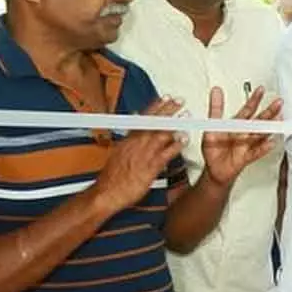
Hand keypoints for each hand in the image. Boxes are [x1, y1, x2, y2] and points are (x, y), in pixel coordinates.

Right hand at [93, 98, 184, 212]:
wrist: (106, 193)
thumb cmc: (112, 178)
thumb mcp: (118, 155)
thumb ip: (129, 144)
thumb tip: (133, 135)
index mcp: (128, 141)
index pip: (143, 119)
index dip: (155, 107)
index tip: (164, 98)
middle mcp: (136, 145)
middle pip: (153, 123)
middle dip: (167, 110)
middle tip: (179, 101)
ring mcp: (143, 155)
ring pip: (160, 135)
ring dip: (174, 124)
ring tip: (185, 116)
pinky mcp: (149, 168)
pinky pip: (165, 155)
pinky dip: (175, 147)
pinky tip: (184, 141)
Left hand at [201, 86, 282, 186]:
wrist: (214, 170)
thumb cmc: (213, 150)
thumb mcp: (211, 127)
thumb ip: (215, 109)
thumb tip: (216, 91)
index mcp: (237, 125)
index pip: (248, 110)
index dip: (254, 100)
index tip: (261, 90)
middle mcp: (245, 134)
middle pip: (259, 121)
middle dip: (269, 111)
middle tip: (279, 103)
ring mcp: (247, 145)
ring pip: (261, 134)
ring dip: (270, 127)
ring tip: (278, 119)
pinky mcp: (246, 157)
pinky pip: (256, 152)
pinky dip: (263, 148)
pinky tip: (271, 143)